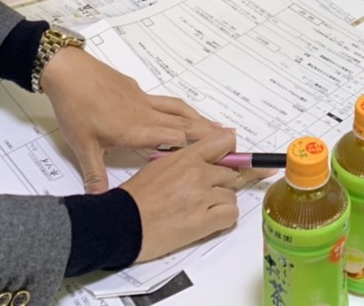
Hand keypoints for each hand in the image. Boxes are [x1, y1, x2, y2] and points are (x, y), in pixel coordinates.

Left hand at [39, 46, 223, 191]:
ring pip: (178, 109)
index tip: (216, 156)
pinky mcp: (136, 89)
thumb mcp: (82, 146)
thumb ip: (94, 175)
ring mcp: (142, 99)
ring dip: (198, 117)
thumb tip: (99, 201)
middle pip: (184, 123)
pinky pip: (166, 101)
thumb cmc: (76, 108)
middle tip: (232, 138)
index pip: (175, 140)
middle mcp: (146, 114)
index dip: (197, 149)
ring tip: (216, 124)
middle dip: (208, 132)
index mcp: (137, 130)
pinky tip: (180, 112)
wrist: (69, 71)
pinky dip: (180, 108)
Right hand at [120, 129, 242, 261]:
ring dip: (221, 202)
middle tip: (209, 193)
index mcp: (186, 157)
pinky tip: (207, 221)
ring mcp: (203, 197)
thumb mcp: (159, 166)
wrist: (122, 222)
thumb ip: (185, 161)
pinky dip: (224, 218)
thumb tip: (202, 162)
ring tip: (199, 210)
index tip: (241, 158)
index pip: (224, 141)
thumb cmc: (135, 197)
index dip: (233, 151)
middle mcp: (198, 173)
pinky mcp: (204, 221)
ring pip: (231, 195)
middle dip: (224, 182)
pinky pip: (231, 215)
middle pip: (232, 172)